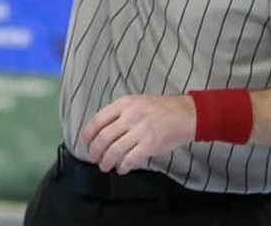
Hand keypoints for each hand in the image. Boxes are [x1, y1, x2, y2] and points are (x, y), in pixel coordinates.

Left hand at [79, 93, 194, 173]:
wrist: (185, 114)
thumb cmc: (161, 108)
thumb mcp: (136, 102)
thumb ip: (119, 113)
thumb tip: (102, 128)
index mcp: (124, 104)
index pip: (98, 120)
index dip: (88, 133)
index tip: (85, 141)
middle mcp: (130, 116)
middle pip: (104, 137)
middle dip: (95, 151)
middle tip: (93, 157)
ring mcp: (140, 131)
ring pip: (115, 150)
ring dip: (106, 161)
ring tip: (105, 166)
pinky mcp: (150, 145)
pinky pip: (130, 159)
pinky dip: (123, 166)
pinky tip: (122, 168)